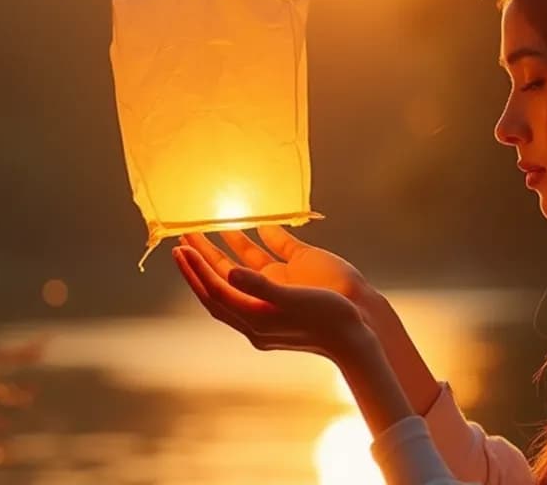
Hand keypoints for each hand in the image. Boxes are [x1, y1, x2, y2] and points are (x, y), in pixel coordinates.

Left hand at [180, 226, 371, 302]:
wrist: (365, 323)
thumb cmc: (328, 320)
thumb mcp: (293, 303)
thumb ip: (260, 287)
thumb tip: (229, 273)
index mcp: (255, 318)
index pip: (216, 291)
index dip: (196, 272)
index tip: (181, 251)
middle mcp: (262, 301)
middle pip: (222, 278)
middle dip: (200, 259)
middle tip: (182, 237)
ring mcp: (279, 286)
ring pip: (244, 263)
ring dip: (222, 247)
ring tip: (203, 228)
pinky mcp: (298, 270)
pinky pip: (274, 249)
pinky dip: (262, 236)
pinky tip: (253, 222)